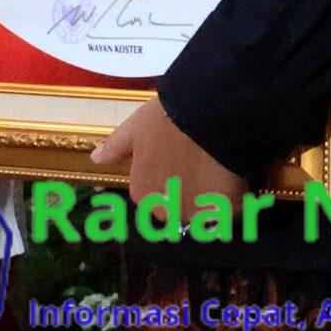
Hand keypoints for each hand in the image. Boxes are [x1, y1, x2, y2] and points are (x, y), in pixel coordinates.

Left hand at [88, 99, 245, 225]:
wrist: (207, 116)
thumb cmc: (167, 119)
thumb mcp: (136, 128)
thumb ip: (116, 147)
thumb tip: (96, 159)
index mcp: (142, 192)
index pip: (154, 194)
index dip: (170, 174)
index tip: (181, 158)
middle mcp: (164, 211)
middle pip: (178, 207)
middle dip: (188, 192)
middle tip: (202, 163)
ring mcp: (195, 214)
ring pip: (203, 212)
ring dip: (210, 198)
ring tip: (219, 169)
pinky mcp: (224, 213)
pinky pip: (229, 210)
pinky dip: (232, 198)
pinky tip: (234, 175)